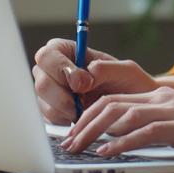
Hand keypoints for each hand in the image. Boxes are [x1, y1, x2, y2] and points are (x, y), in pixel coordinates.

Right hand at [31, 38, 157, 124]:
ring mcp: (50, 92)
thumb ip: (103, 68)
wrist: (132, 107)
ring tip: (85, 110)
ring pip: (43, 103)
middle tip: (82, 104)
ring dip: (66, 111)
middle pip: (41, 82)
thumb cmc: (129, 84)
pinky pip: (49, 119)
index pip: (47, 55)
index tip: (82, 83)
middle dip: (63, 96)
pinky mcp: (52, 112)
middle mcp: (53, 70)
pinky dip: (65, 121)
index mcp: (66, 51)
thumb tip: (82, 78)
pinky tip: (80, 117)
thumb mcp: (124, 70)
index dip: (60, 69)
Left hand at [60, 86, 173, 157]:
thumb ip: (160, 124)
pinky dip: (120, 142)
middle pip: (109, 105)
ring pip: (120, 116)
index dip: (89, 114)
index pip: (114, 100)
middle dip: (83, 123)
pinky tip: (107, 152)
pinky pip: (143, 132)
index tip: (74, 132)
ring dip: (93, 133)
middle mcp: (160, 99)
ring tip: (77, 148)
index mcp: (159, 97)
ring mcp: (169, 111)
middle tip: (67, 143)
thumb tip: (134, 138)